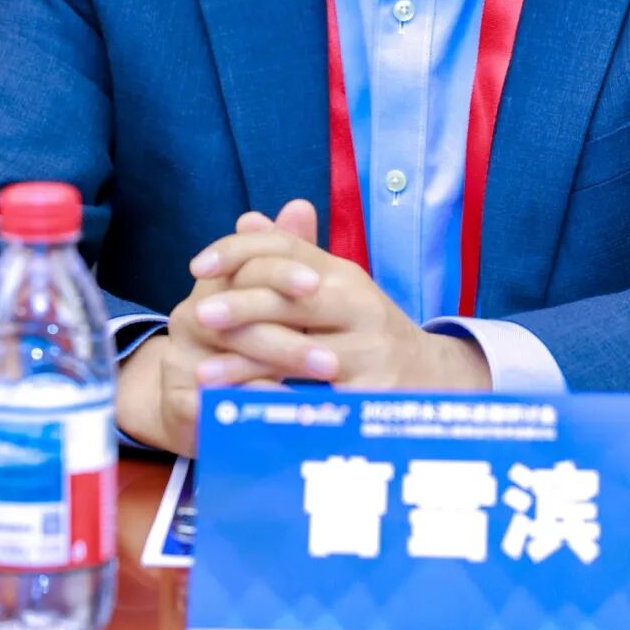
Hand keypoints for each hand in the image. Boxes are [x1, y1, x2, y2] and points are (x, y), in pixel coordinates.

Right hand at [115, 199, 316, 454]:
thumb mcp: (271, 297)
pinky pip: (218, 405)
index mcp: (213, 284)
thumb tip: (300, 205)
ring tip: (321, 381)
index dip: (279, 272)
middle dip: (289, 336)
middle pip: (238, 316)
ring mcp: (180, 359)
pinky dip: (256, 406)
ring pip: (232, 362)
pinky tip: (290, 411)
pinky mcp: (177, 402)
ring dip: (278, 371)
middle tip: (332, 354)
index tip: (318, 283)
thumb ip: (286, 254)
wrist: (198, 401)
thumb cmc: (247, 341)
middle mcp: (190, 316)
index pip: (244, 266)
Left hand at [188, 205, 490, 393]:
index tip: (196, 266)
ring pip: (298, 352)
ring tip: (203, 373)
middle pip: (291, 297)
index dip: (238, 251)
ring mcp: (368, 351)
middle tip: (197, 317)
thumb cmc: (368, 332)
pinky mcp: (370, 396)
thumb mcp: (335, 288)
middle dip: (239, 306)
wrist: (434, 381)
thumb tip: (247, 220)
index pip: (286, 248)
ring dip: (245, 363)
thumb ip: (291, 258)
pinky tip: (242, 409)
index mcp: (344, 274)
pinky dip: (274, 404)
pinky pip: (314, 401)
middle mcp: (359, 305)